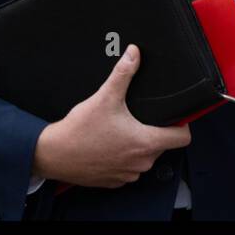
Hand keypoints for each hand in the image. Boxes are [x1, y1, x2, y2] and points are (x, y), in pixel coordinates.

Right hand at [31, 44, 191, 187]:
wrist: (52, 155)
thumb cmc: (79, 131)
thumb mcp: (105, 97)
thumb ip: (123, 73)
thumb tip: (134, 53)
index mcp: (145, 143)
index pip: (182, 138)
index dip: (182, 125)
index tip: (174, 116)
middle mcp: (141, 163)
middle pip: (163, 145)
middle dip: (155, 131)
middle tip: (139, 117)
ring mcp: (128, 174)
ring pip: (146, 158)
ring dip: (139, 146)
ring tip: (122, 130)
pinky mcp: (114, 181)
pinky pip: (129, 169)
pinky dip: (124, 158)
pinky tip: (110, 145)